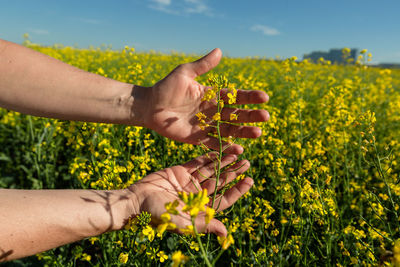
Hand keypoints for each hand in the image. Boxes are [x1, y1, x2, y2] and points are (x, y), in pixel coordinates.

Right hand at [126, 153, 252, 235]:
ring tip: (238, 153)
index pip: (224, 199)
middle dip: (234, 173)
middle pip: (221, 182)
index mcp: (201, 208)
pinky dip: (208, 156)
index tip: (249, 181)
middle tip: (247, 163)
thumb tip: (226, 233)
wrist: (136, 202)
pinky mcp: (180, 171)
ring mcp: (189, 182)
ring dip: (224, 162)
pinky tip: (219, 150)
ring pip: (211, 170)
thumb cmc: (158, 216)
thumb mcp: (182, 223)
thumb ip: (204, 225)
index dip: (238, 190)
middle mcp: (197, 195)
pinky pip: (197, 163)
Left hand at [143, 48, 268, 153]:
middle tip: (266, 117)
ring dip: (244, 132)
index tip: (264, 97)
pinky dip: (226, 147)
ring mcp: (207, 126)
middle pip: (236, 114)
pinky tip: (239, 149)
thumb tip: (220, 51)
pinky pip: (214, 144)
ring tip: (258, 133)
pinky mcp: (198, 139)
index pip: (235, 96)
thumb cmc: (166, 88)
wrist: (150, 106)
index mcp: (212, 95)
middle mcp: (213, 111)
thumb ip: (202, 65)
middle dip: (251, 116)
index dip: (250, 97)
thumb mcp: (185, 73)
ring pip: (229, 130)